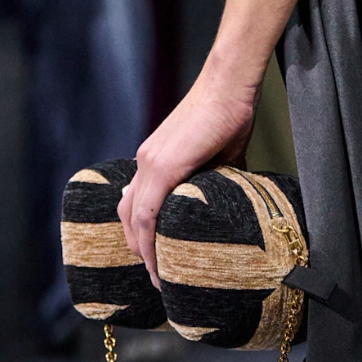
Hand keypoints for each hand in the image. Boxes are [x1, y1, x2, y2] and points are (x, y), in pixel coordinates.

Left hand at [119, 60, 262, 286]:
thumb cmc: (231, 112)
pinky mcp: (163, 166)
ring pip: (134, 218)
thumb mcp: (223, 154)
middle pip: (127, 214)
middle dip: (138, 246)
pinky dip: (149, 241)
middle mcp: (144, 161)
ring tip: (158, 275)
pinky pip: (147, 214)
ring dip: (143, 250)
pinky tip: (158, 261)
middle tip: (156, 271)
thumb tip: (234, 198)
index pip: (136, 201)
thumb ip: (219, 177)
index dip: (142, 231)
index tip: (157, 254)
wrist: (230, 86)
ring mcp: (150, 163)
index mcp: (155, 157)